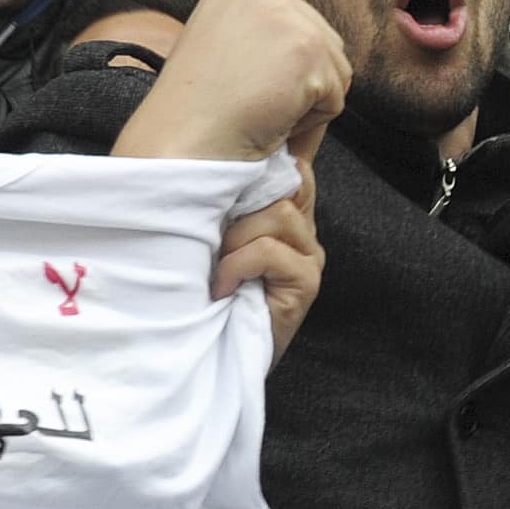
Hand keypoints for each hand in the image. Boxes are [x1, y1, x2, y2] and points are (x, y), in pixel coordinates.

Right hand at [113, 0, 348, 163]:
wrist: (181, 141)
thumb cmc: (195, 110)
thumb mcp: (223, 47)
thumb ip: (263, 36)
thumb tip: (308, 54)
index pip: (297, 25)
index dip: (278, 69)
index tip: (239, 83)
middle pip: (323, 44)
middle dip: (297, 84)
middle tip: (250, 101)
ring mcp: (289, 14)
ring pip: (335, 71)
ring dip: (304, 103)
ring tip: (258, 108)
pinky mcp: (310, 48)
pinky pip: (335, 100)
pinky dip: (308, 124)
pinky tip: (267, 117)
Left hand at [213, 119, 326, 366]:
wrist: (206, 351)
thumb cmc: (202, 291)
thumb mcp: (211, 233)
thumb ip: (226, 196)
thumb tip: (225, 159)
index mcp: (283, 211)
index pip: (293, 166)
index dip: (274, 158)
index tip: (244, 169)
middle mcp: (302, 229)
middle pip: (286, 182)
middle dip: (239, 208)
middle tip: (216, 240)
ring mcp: (308, 255)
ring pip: (276, 215)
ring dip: (234, 242)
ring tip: (218, 269)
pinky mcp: (306, 281)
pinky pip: (269, 250)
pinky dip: (237, 266)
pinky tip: (223, 288)